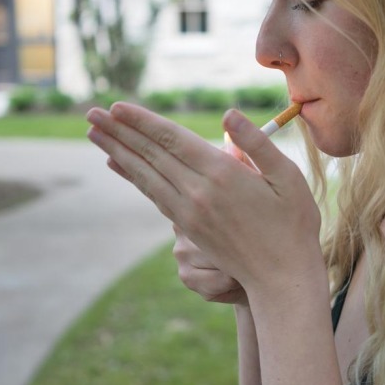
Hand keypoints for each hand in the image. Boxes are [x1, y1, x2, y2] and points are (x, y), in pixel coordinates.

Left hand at [86, 103, 323, 297]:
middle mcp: (198, 193)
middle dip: (119, 131)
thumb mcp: (288, 178)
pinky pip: (153, 194)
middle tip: (91, 113)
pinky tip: (118, 164)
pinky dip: (132, 175)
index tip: (117, 107)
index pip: (172, 140)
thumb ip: (257, 144)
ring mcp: (189, 213)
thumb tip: (227, 114)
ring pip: (145, 175)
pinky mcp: (188, 228)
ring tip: (94, 133)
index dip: (143, 122)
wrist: (282, 277)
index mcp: (223, 175)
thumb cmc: (294, 224)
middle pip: (151, 155)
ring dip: (117, 151)